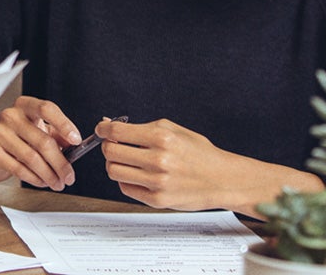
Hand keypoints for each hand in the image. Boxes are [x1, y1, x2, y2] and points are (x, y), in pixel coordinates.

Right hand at [0, 96, 81, 189]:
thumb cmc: (20, 139)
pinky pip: (19, 169)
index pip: (47, 109)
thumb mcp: (40, 131)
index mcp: (25, 105)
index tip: (76, 140)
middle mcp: (10, 115)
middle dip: (60, 163)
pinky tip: (42, 181)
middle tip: (69, 177)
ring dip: (49, 175)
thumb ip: (58, 136)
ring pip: (32, 158)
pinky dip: (35, 179)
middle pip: (42, 140)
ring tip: (57, 183)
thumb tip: (74, 147)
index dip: (64, 125)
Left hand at [96, 118, 320, 215]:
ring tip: (129, 162)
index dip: (103, 130)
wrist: (223, 179)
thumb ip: (141, 127)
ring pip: (114, 171)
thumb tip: (109, 126)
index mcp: (162, 137)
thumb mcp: (173, 130)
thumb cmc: (198, 153)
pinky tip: (139, 175)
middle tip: (116, 146)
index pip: (116, 132)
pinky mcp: (157, 200)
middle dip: (108, 147)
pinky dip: (127, 180)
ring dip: (116, 164)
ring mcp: (157, 182)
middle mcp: (158, 160)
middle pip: (110, 153)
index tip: (102, 130)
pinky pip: (126, 188)